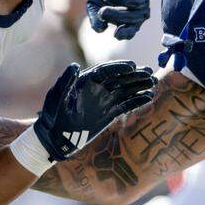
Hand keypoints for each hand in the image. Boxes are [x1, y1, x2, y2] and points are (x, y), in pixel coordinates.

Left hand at [33, 61, 154, 160]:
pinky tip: (148, 97)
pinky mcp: (109, 114)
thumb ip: (65, 82)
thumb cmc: (51, 117)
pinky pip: (125, 105)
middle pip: (119, 79)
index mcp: (85, 81)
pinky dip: (137, 101)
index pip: (106, 71)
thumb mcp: (55, 99)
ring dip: (139, 86)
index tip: (132, 66)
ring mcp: (104, 101)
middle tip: (149, 73)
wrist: (53, 138)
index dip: (119, 67)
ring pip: (125, 91)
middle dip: (134, 76)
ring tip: (153, 82)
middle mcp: (97, 89)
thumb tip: (75, 66)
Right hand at [87, 0, 150, 39]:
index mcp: (130, 21)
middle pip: (134, 17)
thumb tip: (100, 29)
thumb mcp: (95, 7)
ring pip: (135, 2)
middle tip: (102, 12)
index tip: (116, 34)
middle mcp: (140, 11)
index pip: (131, 30)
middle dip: (116, 16)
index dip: (125, 33)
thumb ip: (96, 19)